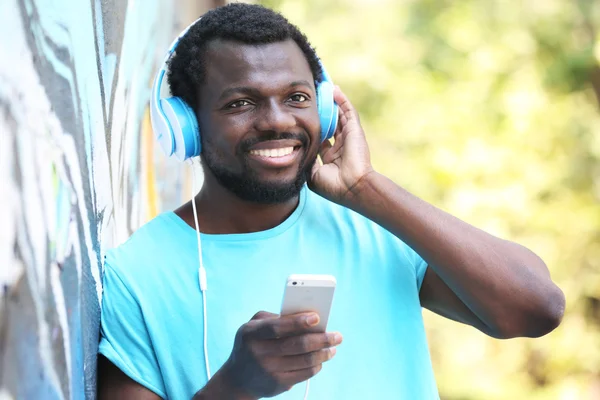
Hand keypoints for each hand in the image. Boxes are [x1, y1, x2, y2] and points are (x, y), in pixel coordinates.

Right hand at [218, 311, 342, 398]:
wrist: (238, 379)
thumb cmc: (251, 344)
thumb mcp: (252, 327)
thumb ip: (274, 317)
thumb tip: (304, 316)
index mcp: (251, 334)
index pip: (278, 327)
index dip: (298, 322)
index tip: (317, 317)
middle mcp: (259, 353)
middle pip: (297, 345)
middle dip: (321, 339)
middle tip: (337, 335)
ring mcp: (269, 371)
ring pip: (305, 361)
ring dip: (324, 353)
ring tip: (333, 347)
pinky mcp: (278, 385)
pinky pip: (304, 374)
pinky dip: (317, 365)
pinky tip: (321, 359)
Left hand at [309, 86, 373, 205]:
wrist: (352, 187)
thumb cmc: (332, 185)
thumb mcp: (312, 174)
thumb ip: (307, 160)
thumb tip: (299, 150)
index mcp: (330, 158)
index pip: (321, 139)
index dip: (313, 130)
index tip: (301, 120)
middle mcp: (340, 146)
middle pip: (330, 125)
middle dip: (322, 114)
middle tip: (312, 101)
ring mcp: (348, 138)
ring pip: (339, 116)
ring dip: (332, 103)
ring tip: (323, 89)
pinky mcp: (355, 130)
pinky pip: (348, 112)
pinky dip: (342, 100)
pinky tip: (334, 90)